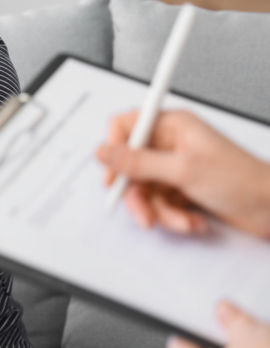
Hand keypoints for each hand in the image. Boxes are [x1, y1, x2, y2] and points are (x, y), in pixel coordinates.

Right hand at [96, 110, 269, 236]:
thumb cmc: (243, 181)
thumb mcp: (183, 170)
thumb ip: (137, 162)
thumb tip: (103, 152)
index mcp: (172, 126)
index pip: (124, 128)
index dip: (114, 151)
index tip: (113, 176)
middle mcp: (171, 144)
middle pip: (130, 166)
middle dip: (138, 195)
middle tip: (145, 213)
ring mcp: (176, 167)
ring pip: (144, 190)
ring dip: (159, 211)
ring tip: (179, 221)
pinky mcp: (182, 188)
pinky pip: (160, 203)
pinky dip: (173, 217)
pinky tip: (192, 221)